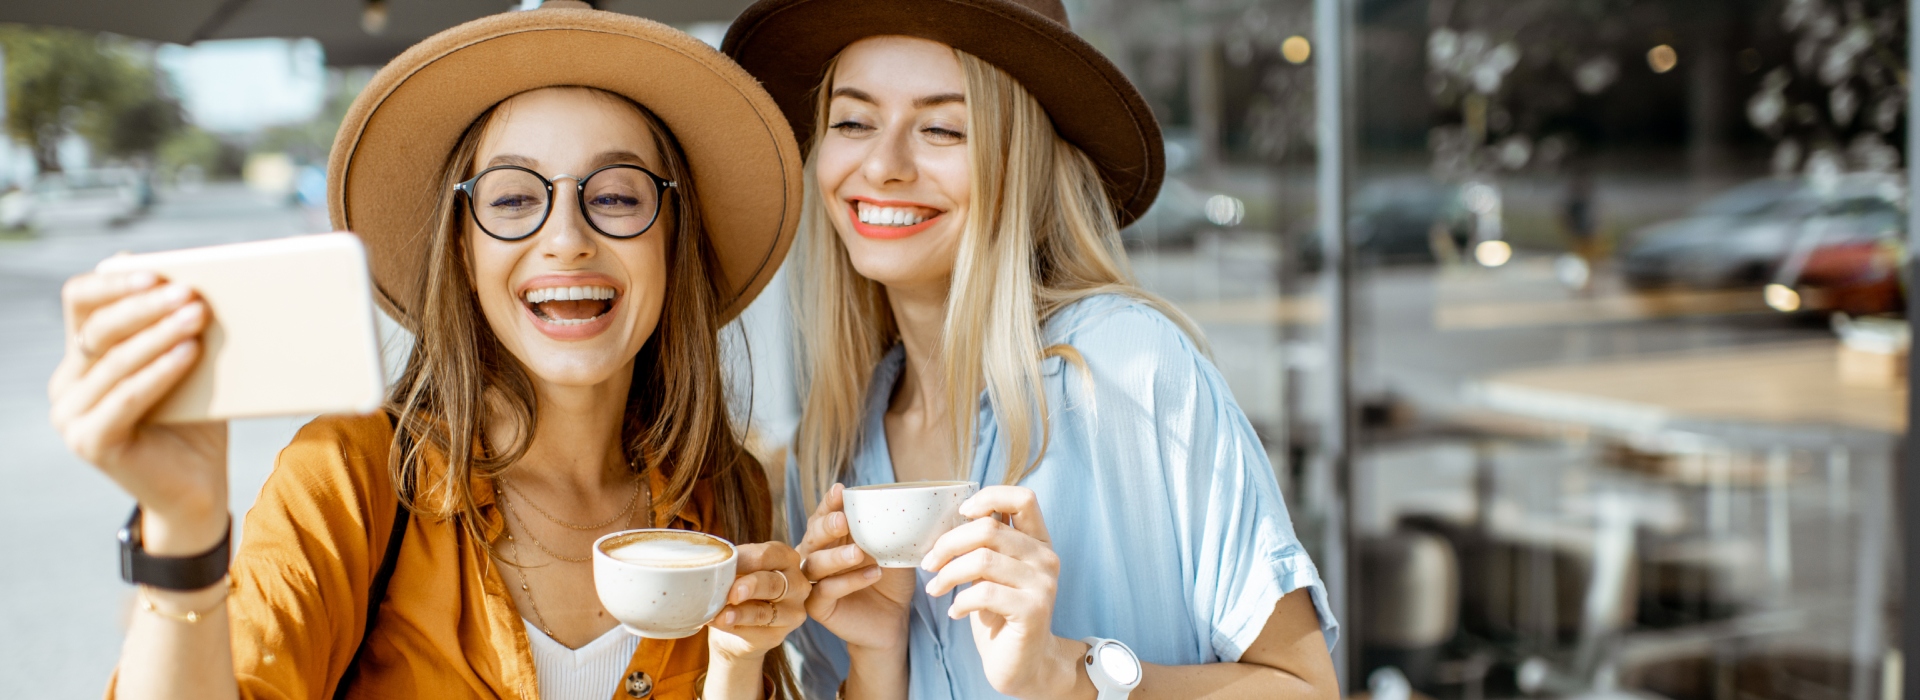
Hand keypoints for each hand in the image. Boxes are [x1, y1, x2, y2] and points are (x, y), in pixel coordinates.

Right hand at [48, 271, 227, 554]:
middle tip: (190, 292)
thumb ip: (178, 327)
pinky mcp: (89, 443)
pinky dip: (159, 372)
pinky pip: (125, 398)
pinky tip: (189, 353)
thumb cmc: (196, 421)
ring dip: (159, 334)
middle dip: (146, 306)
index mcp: (83, 357)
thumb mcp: (188, 365)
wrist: (198, 489)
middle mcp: (68, 384)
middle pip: (98, 328)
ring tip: (198, 316)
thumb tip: (197, 277)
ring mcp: (72, 416)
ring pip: (115, 362)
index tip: (156, 272)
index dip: (112, 283)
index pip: (80, 302)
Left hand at [706, 541, 810, 661]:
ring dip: (740, 614)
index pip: (767, 555)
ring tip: (721, 615)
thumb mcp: (737, 570)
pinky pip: (755, 632)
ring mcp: (791, 613)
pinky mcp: (777, 636)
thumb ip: (731, 566)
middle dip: (751, 586)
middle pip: (773, 584)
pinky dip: (734, 627)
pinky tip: (719, 623)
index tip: (721, 564)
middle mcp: (796, 584)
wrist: (736, 625)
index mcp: (785, 558)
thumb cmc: (738, 586)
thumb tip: (713, 564)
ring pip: (764, 612)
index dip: (743, 560)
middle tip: (732, 593)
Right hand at [796, 483, 914, 652]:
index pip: (824, 515)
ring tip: (859, 552)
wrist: (894, 618)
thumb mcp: (892, 550)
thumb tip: (904, 502)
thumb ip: (888, 530)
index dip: (829, 503)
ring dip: (836, 556)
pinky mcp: (817, 606)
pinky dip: (848, 582)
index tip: (840, 490)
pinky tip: (872, 575)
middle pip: (812, 537)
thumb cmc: (891, 578)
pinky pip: (825, 592)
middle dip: (826, 526)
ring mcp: (814, 582)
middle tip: (843, 520)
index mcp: (832, 537)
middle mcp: (817, 556)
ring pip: (814, 565)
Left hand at [922, 486, 1081, 699]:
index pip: (1023, 498)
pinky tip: (955, 612)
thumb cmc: (999, 614)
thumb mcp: (992, 572)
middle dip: (948, 543)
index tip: (961, 514)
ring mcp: (1043, 584)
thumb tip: (952, 515)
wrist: (1021, 664)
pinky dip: (960, 601)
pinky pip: (984, 592)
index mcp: (1038, 542)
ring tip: (935, 588)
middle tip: (929, 563)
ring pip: (982, 560)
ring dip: (948, 574)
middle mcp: (1046, 558)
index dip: (989, 497)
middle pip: (989, 528)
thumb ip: (985, 543)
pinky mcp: (1033, 610)